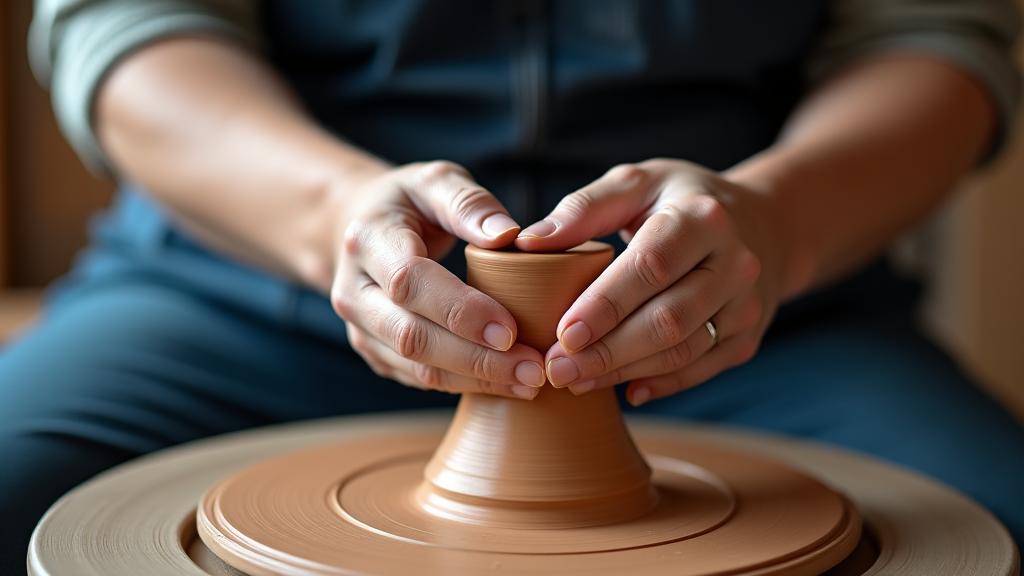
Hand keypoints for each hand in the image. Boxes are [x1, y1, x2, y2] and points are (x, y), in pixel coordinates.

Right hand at [331, 161, 546, 399]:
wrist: (357, 229)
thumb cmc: (408, 202)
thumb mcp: (435, 181)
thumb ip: (470, 203)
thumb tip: (508, 235)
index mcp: (368, 241)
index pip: (409, 282)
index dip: (460, 309)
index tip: (510, 329)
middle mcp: (353, 292)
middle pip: (411, 337)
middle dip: (476, 359)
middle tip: (533, 368)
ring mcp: (360, 329)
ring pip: (415, 367)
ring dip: (475, 380)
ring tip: (529, 381)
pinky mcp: (376, 353)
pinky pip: (419, 378)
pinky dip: (465, 384)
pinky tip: (507, 382)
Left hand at [515, 159, 782, 405]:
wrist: (761, 224)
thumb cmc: (677, 201)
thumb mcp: (636, 184)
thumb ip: (583, 209)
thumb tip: (527, 243)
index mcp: (702, 218)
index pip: (652, 266)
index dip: (606, 304)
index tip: (562, 333)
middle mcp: (734, 263)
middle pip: (668, 319)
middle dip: (608, 351)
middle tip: (556, 369)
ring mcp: (746, 305)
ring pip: (683, 350)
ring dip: (625, 371)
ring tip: (574, 380)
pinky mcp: (746, 337)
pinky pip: (701, 368)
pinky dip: (661, 384)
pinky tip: (624, 391)